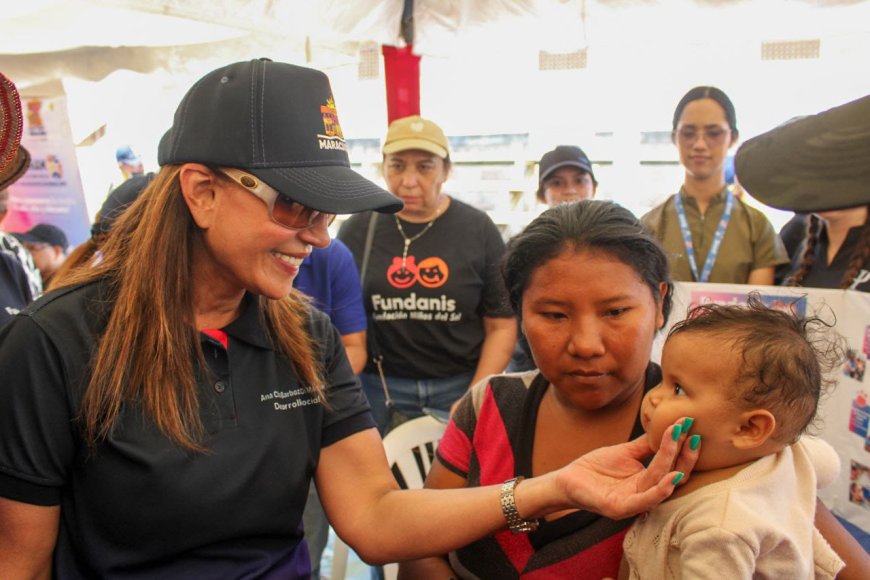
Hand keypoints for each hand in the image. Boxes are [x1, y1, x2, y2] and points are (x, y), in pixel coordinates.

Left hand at [554, 419, 698, 519]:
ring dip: (674, 465)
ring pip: (659, 484)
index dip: (681, 447)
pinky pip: (643, 501)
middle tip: (694, 435)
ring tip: (686, 447)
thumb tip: (667, 426)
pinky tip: (670, 477)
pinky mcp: (619, 509)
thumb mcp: (624, 452)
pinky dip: (659, 491)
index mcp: (647, 482)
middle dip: (684, 456)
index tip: (688, 424)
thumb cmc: (596, 468)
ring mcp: (633, 503)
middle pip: (672, 476)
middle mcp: (644, 494)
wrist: (567, 480)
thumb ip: (646, 444)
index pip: (671, 465)